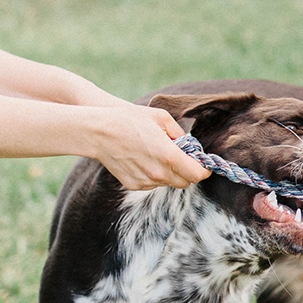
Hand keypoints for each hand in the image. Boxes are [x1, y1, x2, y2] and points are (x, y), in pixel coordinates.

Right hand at [93, 105, 210, 190]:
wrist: (98, 132)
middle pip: (185, 182)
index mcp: (169, 156)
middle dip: (188, 172)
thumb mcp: (160, 118)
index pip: (197, 174)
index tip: (205, 165)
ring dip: (170, 173)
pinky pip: (152, 184)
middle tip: (183, 158)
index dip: (205, 171)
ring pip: (168, 183)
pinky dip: (154, 175)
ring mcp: (146, 181)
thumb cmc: (129, 120)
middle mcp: (159, 173)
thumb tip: (188, 146)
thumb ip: (179, 134)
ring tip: (158, 154)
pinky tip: (144, 159)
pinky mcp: (134, 185)